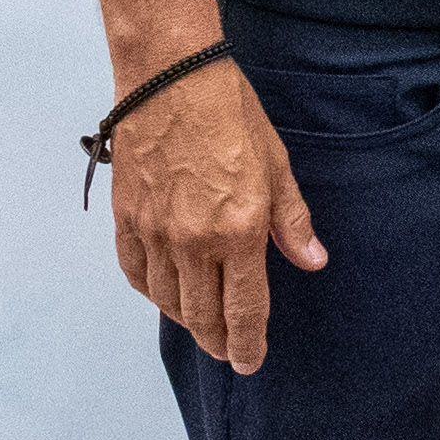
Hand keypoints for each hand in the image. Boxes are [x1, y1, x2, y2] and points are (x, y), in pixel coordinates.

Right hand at [108, 61, 325, 374]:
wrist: (171, 76)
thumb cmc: (231, 113)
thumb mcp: (277, 164)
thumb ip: (292, 221)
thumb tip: (312, 261)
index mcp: (238, 230)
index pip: (243, 309)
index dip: (248, 343)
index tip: (250, 363)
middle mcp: (193, 241)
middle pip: (202, 315)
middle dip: (218, 341)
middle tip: (227, 353)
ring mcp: (155, 233)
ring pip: (167, 300)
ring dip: (186, 319)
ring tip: (201, 325)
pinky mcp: (127, 219)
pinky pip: (135, 274)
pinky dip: (151, 291)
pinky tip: (164, 293)